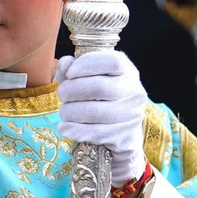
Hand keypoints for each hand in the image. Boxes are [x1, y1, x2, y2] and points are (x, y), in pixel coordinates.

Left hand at [55, 51, 147, 185]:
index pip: (112, 62)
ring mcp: (132, 114)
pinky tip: (64, 128)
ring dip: (72, 112)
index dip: (87, 65)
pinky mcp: (125, 135)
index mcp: (127, 70)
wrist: (122, 130)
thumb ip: (73, 68)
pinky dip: (76, 131)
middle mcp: (134, 90)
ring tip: (64, 112)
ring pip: (97, 112)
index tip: (70, 73)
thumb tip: (65, 64)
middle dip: (72, 90)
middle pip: (101, 87)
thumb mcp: (88, 77)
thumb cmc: (101, 97)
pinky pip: (97, 133)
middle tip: (62, 94)